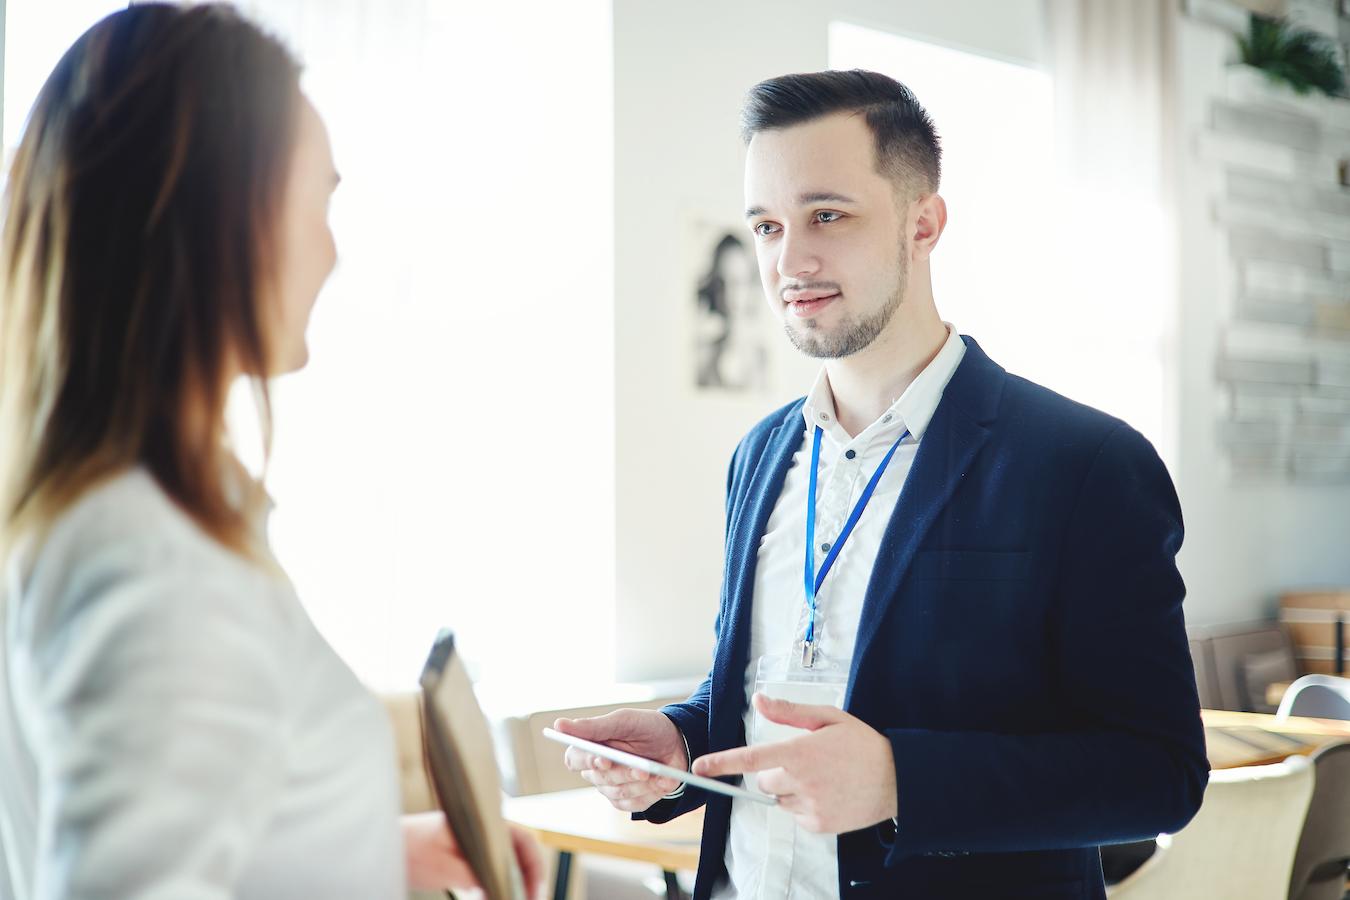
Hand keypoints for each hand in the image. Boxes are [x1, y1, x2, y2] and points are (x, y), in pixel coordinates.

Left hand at [402, 811, 544, 898]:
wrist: (387, 847)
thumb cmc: (410, 849)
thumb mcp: (446, 867)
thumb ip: (476, 874)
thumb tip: (500, 888)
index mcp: (484, 824)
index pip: (524, 841)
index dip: (535, 867)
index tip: (535, 892)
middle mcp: (484, 832)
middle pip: (518, 855)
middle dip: (525, 881)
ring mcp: (476, 844)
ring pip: (505, 866)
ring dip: (510, 886)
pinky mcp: (467, 858)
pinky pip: (490, 873)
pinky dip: (494, 888)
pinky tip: (489, 897)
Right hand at [554, 708, 688, 812]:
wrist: (677, 742)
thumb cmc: (646, 727)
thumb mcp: (623, 721)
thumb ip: (593, 726)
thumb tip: (559, 725)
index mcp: (590, 747)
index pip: (574, 759)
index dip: (587, 761)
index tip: (604, 759)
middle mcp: (597, 770)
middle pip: (601, 778)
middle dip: (624, 772)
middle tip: (643, 769)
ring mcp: (612, 787)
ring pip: (618, 793)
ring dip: (640, 784)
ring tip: (657, 772)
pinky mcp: (629, 801)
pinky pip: (634, 804)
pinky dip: (651, 793)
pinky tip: (663, 781)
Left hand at [692, 692, 896, 833]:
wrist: (898, 780)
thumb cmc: (862, 744)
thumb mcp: (828, 718)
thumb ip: (790, 712)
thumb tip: (760, 700)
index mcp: (801, 753)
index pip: (751, 759)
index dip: (723, 762)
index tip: (700, 767)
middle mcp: (802, 783)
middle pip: (765, 781)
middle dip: (775, 772)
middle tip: (804, 762)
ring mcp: (811, 807)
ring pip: (780, 799)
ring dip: (791, 790)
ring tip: (823, 778)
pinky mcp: (819, 825)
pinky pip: (796, 815)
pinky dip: (805, 805)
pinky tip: (829, 792)